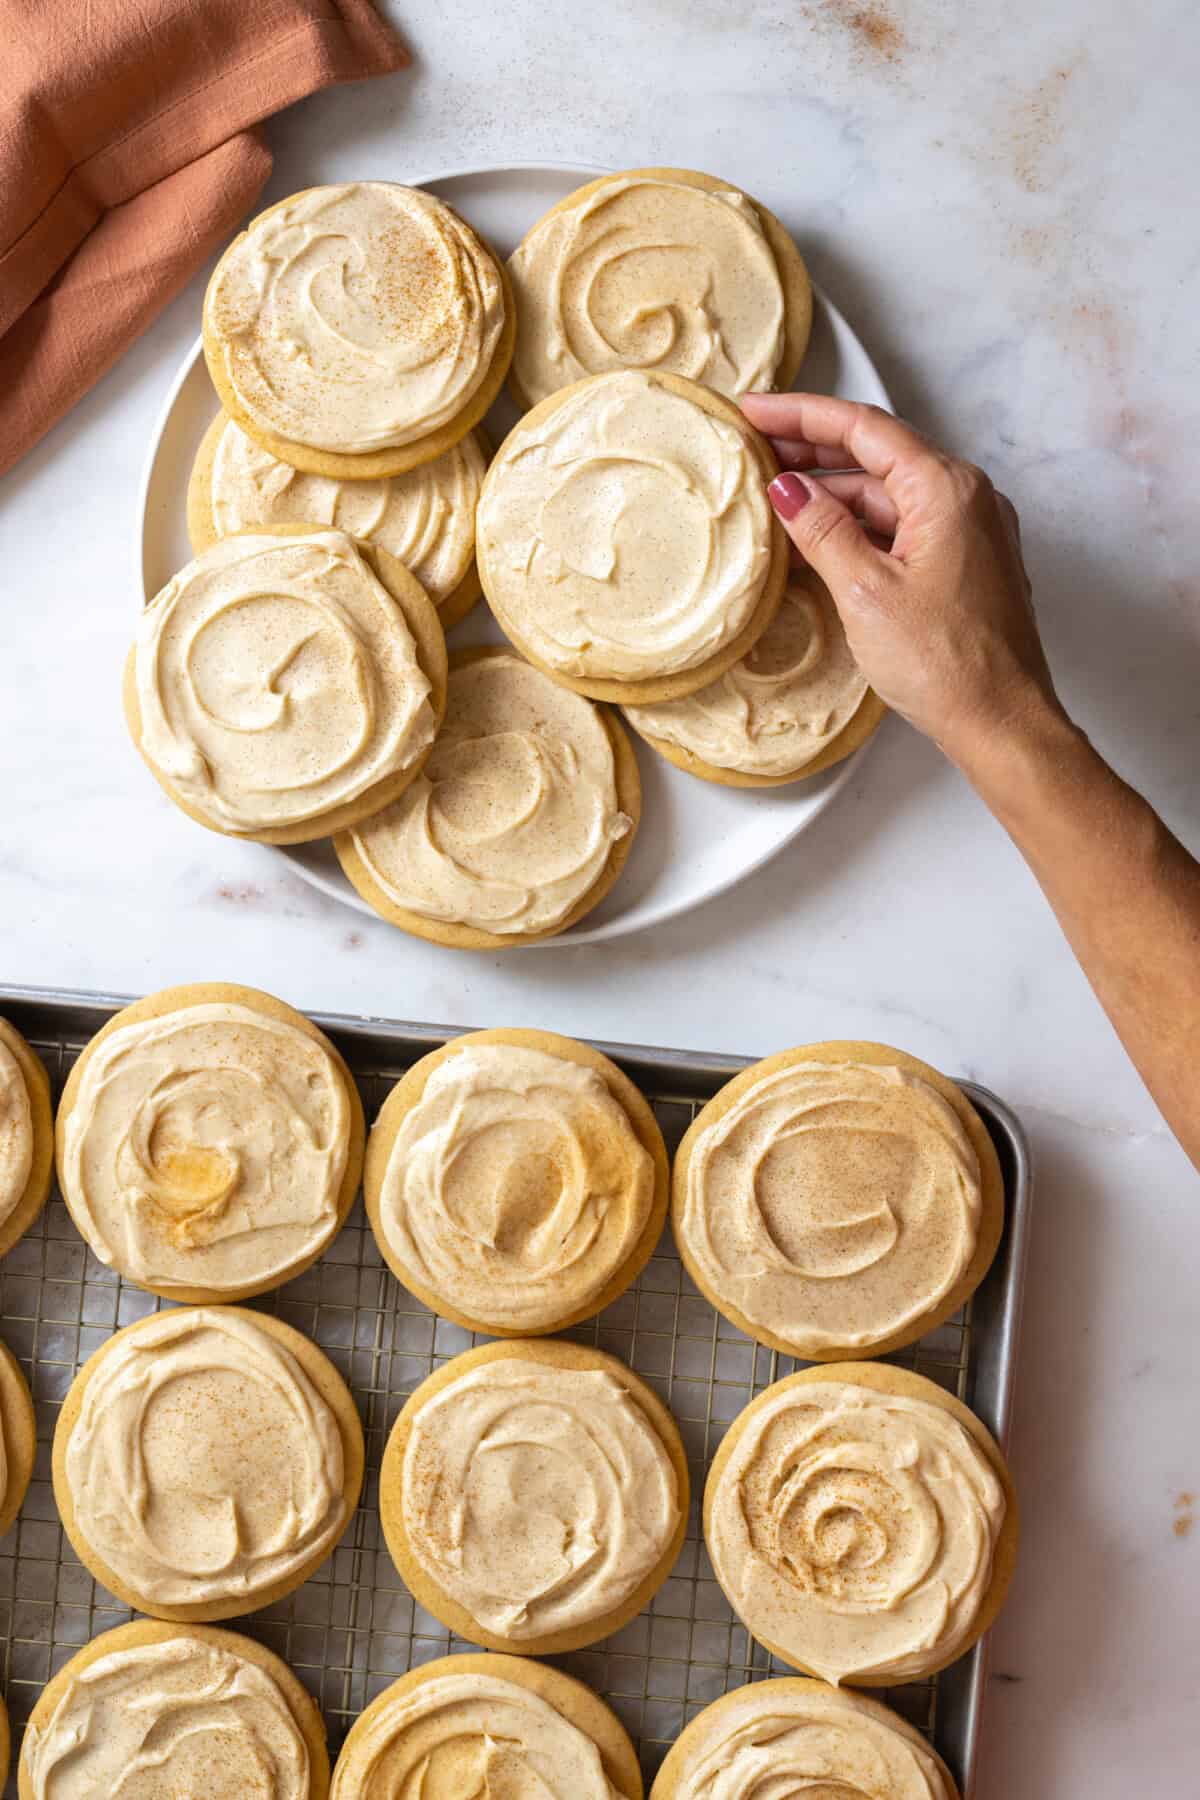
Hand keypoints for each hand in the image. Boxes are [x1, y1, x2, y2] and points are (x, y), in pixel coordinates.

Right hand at [741, 393, 1065, 771]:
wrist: (1002, 722)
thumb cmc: (946, 663)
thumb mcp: (866, 592)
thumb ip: (823, 531)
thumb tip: (787, 488)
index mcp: (946, 490)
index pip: (864, 428)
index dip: (801, 415)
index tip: (754, 410)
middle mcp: (967, 498)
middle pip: (877, 455)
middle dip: (813, 450)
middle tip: (753, 448)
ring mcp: (970, 532)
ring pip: (889, 494)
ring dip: (833, 494)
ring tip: (774, 497)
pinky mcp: (965, 565)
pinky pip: (904, 526)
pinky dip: (860, 525)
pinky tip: (820, 538)